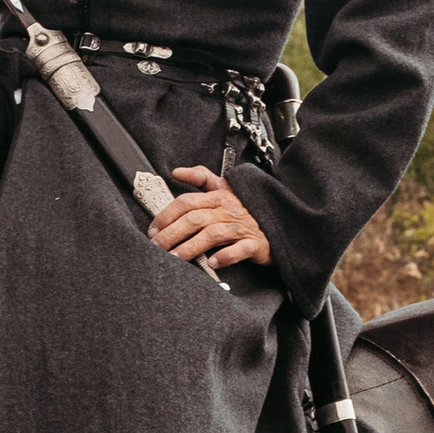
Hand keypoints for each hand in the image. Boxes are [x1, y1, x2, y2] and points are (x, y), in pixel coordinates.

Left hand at [149, 163, 272, 271]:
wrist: (281, 222)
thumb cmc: (248, 208)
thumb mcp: (226, 187)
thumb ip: (201, 177)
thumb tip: (177, 171)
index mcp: (219, 196)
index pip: (186, 202)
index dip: (166, 215)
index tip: (152, 229)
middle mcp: (228, 209)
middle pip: (194, 219)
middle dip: (171, 233)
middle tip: (156, 247)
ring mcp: (243, 227)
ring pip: (212, 234)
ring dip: (191, 247)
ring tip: (175, 257)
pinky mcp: (256, 244)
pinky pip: (240, 250)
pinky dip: (226, 256)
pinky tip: (213, 262)